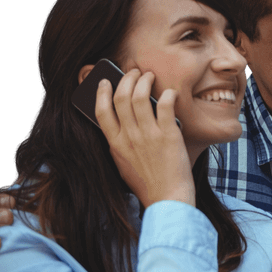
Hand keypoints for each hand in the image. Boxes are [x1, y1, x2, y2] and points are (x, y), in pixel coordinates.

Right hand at [95, 69, 194, 207]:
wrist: (168, 198)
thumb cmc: (147, 184)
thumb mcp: (123, 164)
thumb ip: (119, 145)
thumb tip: (120, 126)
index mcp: (115, 143)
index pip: (101, 110)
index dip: (102, 92)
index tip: (105, 81)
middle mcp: (129, 136)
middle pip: (121, 97)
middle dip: (126, 79)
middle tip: (135, 73)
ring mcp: (148, 135)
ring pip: (141, 96)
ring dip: (145, 80)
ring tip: (150, 76)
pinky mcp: (168, 135)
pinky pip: (165, 106)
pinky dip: (167, 95)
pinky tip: (171, 93)